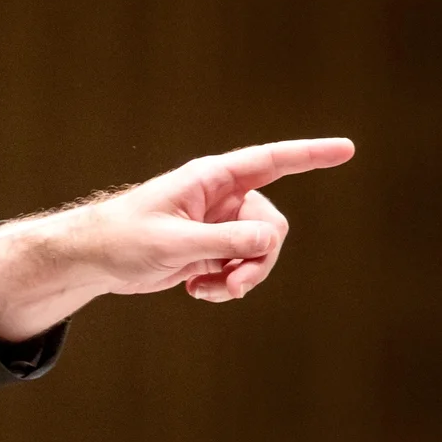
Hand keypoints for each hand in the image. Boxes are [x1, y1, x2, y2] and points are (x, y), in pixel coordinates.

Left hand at [0, 137, 355, 340]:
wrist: (93, 260)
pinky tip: (196, 292)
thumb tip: (271, 238)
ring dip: (243, 276)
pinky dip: (226, 284)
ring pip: (259, 250)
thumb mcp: (174, 241)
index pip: (271, 161)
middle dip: (259, 257)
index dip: (311, 155)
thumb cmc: (124, 238)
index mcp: (212, 179)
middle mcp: (220, 197)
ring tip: (211, 291)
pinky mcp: (210, 249)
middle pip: (271, 224)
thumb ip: (224, 239)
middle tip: (233, 283)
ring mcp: (217, 224)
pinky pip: (240, 267)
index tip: (347, 149)